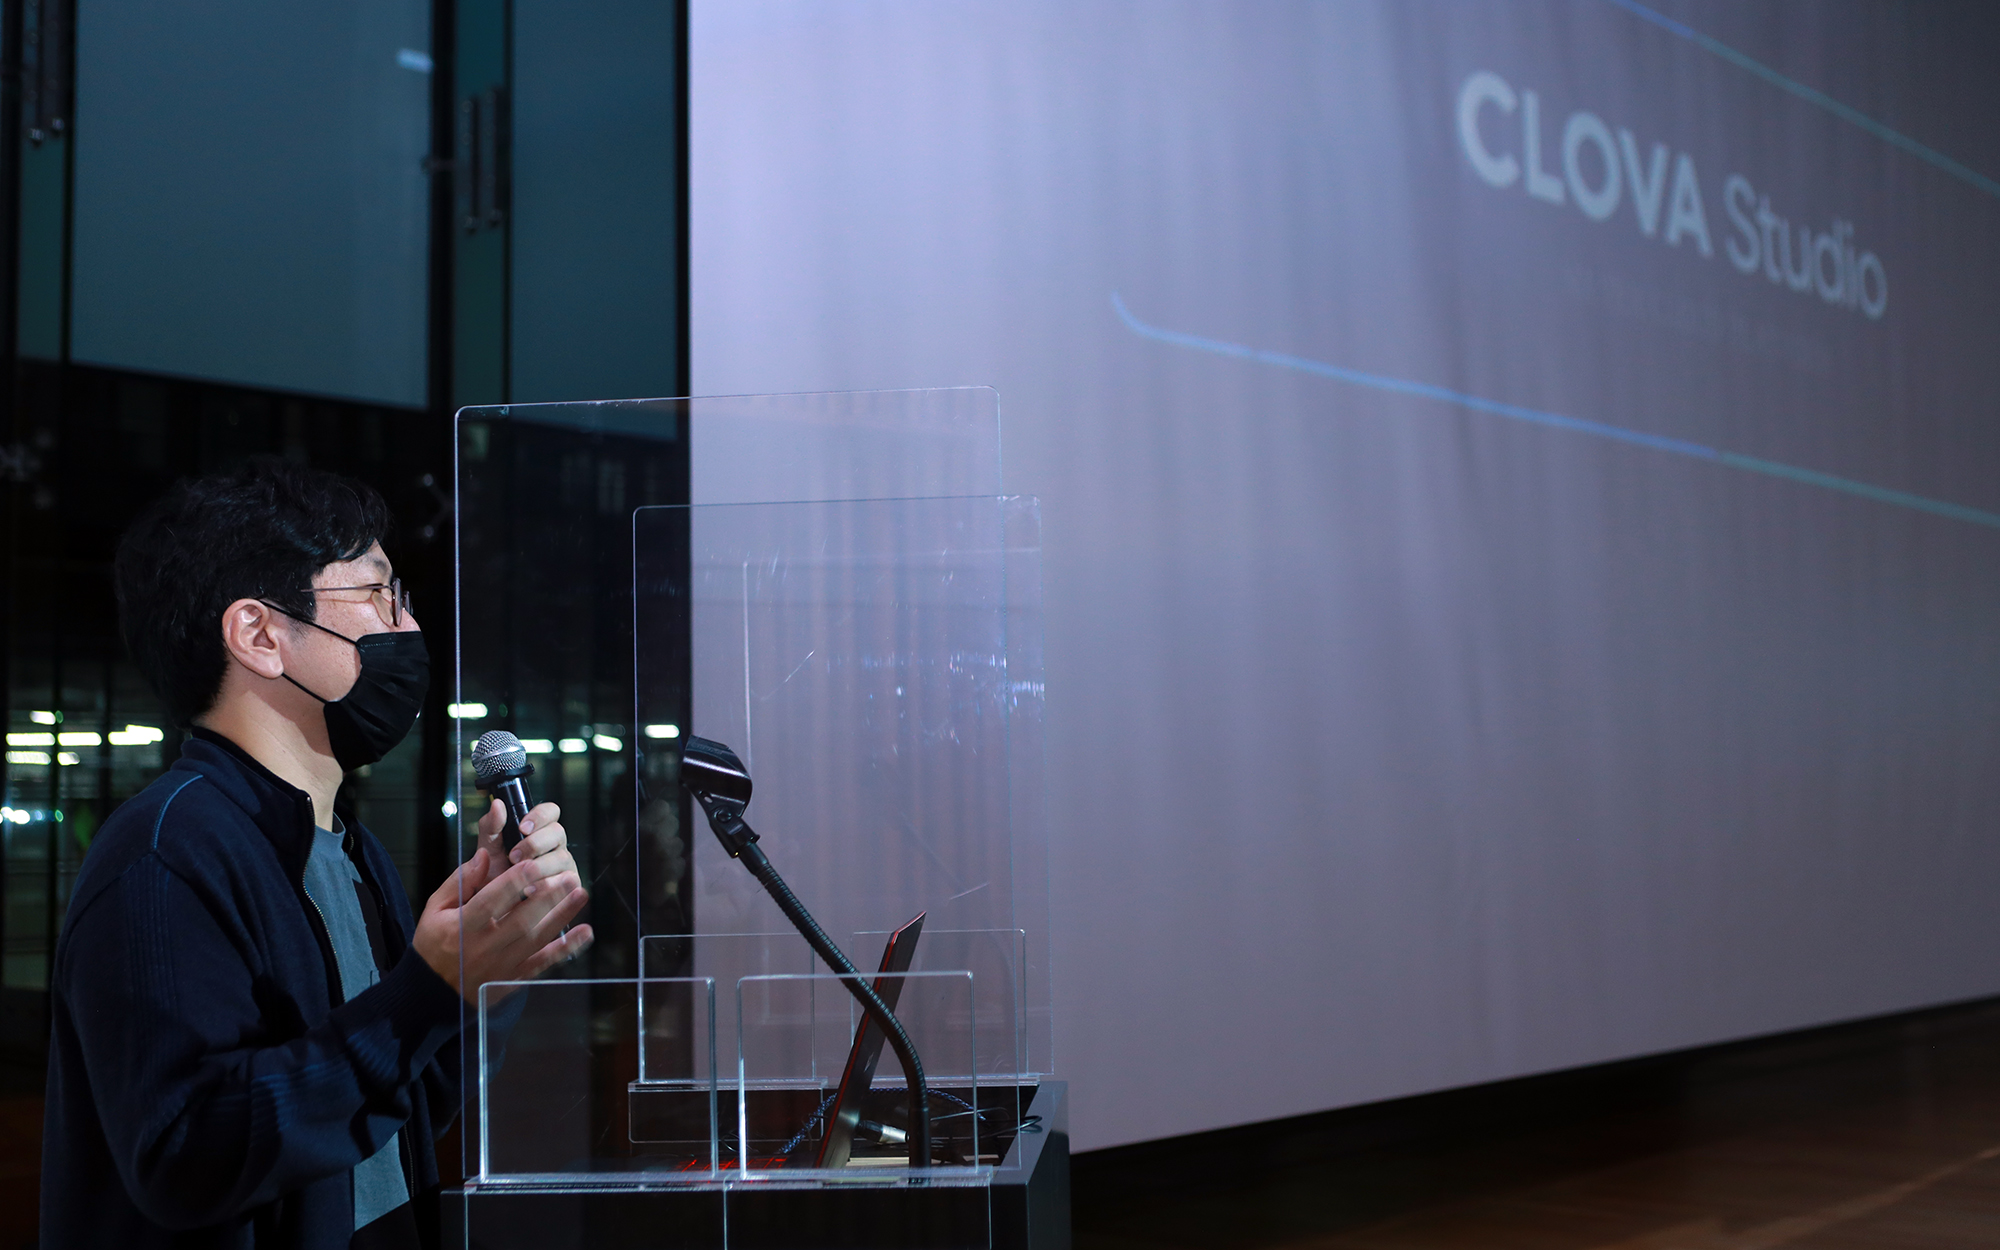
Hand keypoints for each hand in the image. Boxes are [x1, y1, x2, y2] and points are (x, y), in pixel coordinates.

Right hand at [412, 818, 592, 1003]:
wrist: (431, 993)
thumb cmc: (434, 943)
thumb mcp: (435, 910)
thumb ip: (460, 882)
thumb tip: (484, 855)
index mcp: (462, 927)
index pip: (489, 902)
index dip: (512, 883)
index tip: (532, 864)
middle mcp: (483, 948)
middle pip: (520, 921)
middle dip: (547, 898)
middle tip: (569, 876)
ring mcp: (501, 966)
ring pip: (535, 940)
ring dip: (561, 917)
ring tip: (581, 895)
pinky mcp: (513, 979)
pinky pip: (542, 963)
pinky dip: (565, 949)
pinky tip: (585, 933)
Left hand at [476, 798, 576, 882]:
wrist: (495, 909)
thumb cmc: (494, 878)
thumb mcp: (488, 850)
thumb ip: (491, 826)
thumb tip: (497, 804)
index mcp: (538, 831)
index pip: (550, 812)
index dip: (540, 816)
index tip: (522, 827)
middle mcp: (554, 846)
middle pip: (558, 832)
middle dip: (535, 844)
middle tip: (514, 857)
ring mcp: (563, 865)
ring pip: (562, 857)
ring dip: (540, 866)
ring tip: (520, 877)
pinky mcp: (568, 885)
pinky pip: (568, 881)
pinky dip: (548, 885)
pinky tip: (532, 890)